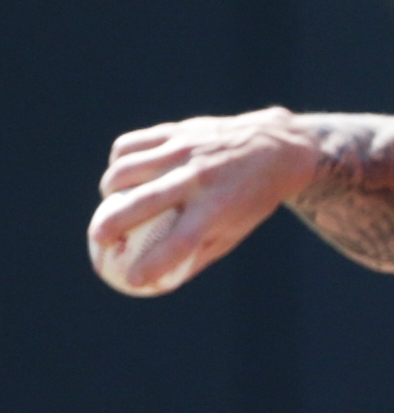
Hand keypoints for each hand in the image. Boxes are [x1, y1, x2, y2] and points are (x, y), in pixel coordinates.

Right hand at [87, 109, 314, 296]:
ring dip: (109, 190)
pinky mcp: (177, 131)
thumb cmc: (252, 198)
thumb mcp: (237, 229)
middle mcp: (199, 178)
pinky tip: (123, 174)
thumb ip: (200, 253)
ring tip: (111, 203)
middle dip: (109, 225)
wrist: (276, 148)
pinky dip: (118, 161)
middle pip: (140, 204)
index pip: (178, 242)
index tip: (131, 279)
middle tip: (98, 240)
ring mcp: (186, 151)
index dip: (151, 264)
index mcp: (218, 208)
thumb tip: (160, 282)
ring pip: (126, 169)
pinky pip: (130, 145)